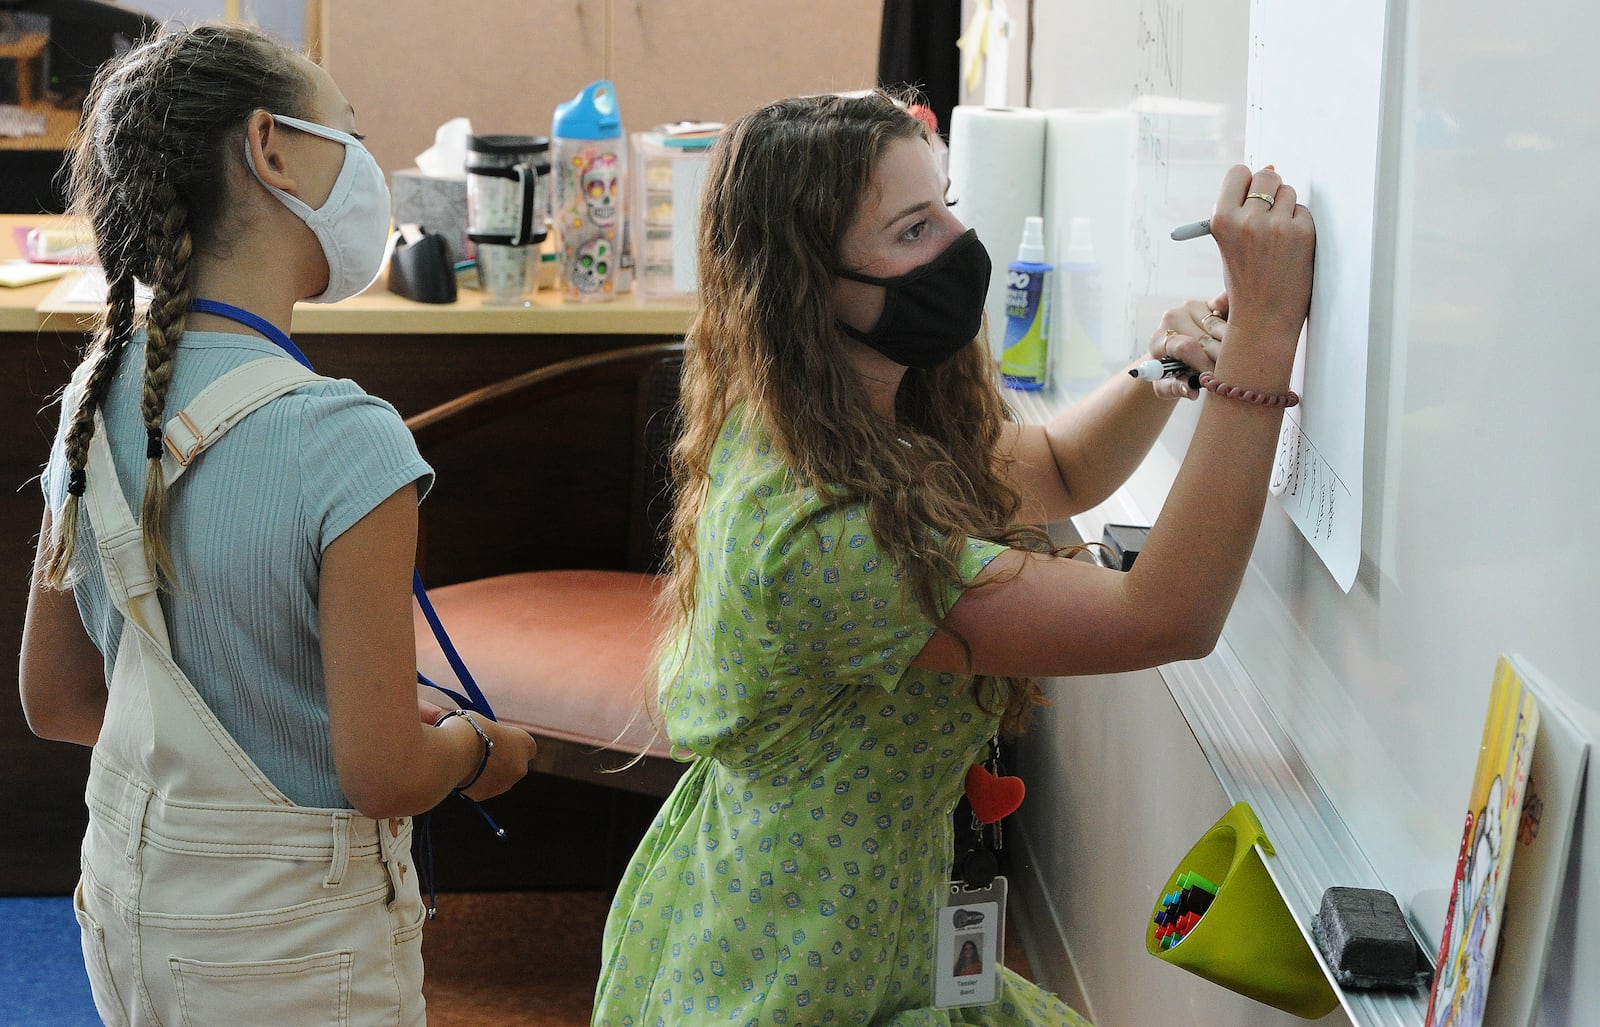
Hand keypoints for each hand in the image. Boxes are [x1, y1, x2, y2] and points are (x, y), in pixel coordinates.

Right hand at [433, 709, 536, 800]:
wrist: (453, 754)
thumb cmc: (468, 730)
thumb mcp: (483, 722)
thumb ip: (490, 732)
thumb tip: (482, 735)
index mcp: (523, 743)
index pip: (528, 747)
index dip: (514, 744)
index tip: (500, 741)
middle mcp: (520, 767)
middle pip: (514, 765)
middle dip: (501, 761)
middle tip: (480, 751)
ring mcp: (504, 785)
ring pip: (498, 779)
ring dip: (487, 772)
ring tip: (466, 761)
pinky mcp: (485, 796)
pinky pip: (481, 787)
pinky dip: (473, 782)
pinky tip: (460, 771)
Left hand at [1146, 292, 1229, 399]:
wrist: (1170, 354)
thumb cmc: (1169, 374)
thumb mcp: (1166, 387)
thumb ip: (1174, 389)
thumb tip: (1190, 390)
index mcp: (1159, 339)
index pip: (1186, 347)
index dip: (1204, 363)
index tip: (1214, 376)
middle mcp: (1174, 318)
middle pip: (1206, 338)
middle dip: (1220, 357)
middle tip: (1227, 370)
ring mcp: (1192, 308)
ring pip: (1221, 326)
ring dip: (1231, 343)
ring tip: (1235, 357)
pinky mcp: (1209, 302)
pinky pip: (1226, 303)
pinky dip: (1237, 311)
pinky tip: (1247, 322)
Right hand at [1208, 165, 1314, 340]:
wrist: (1263, 317)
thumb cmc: (1246, 279)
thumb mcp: (1229, 242)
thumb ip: (1242, 209)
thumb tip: (1270, 169)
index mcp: (1222, 220)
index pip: (1238, 173)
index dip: (1246, 184)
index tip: (1250, 196)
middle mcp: (1247, 220)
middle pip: (1266, 176)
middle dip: (1270, 190)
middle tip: (1269, 213)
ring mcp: (1276, 226)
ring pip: (1288, 192)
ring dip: (1287, 209)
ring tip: (1278, 239)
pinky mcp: (1301, 233)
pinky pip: (1304, 212)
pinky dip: (1300, 226)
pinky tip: (1291, 249)